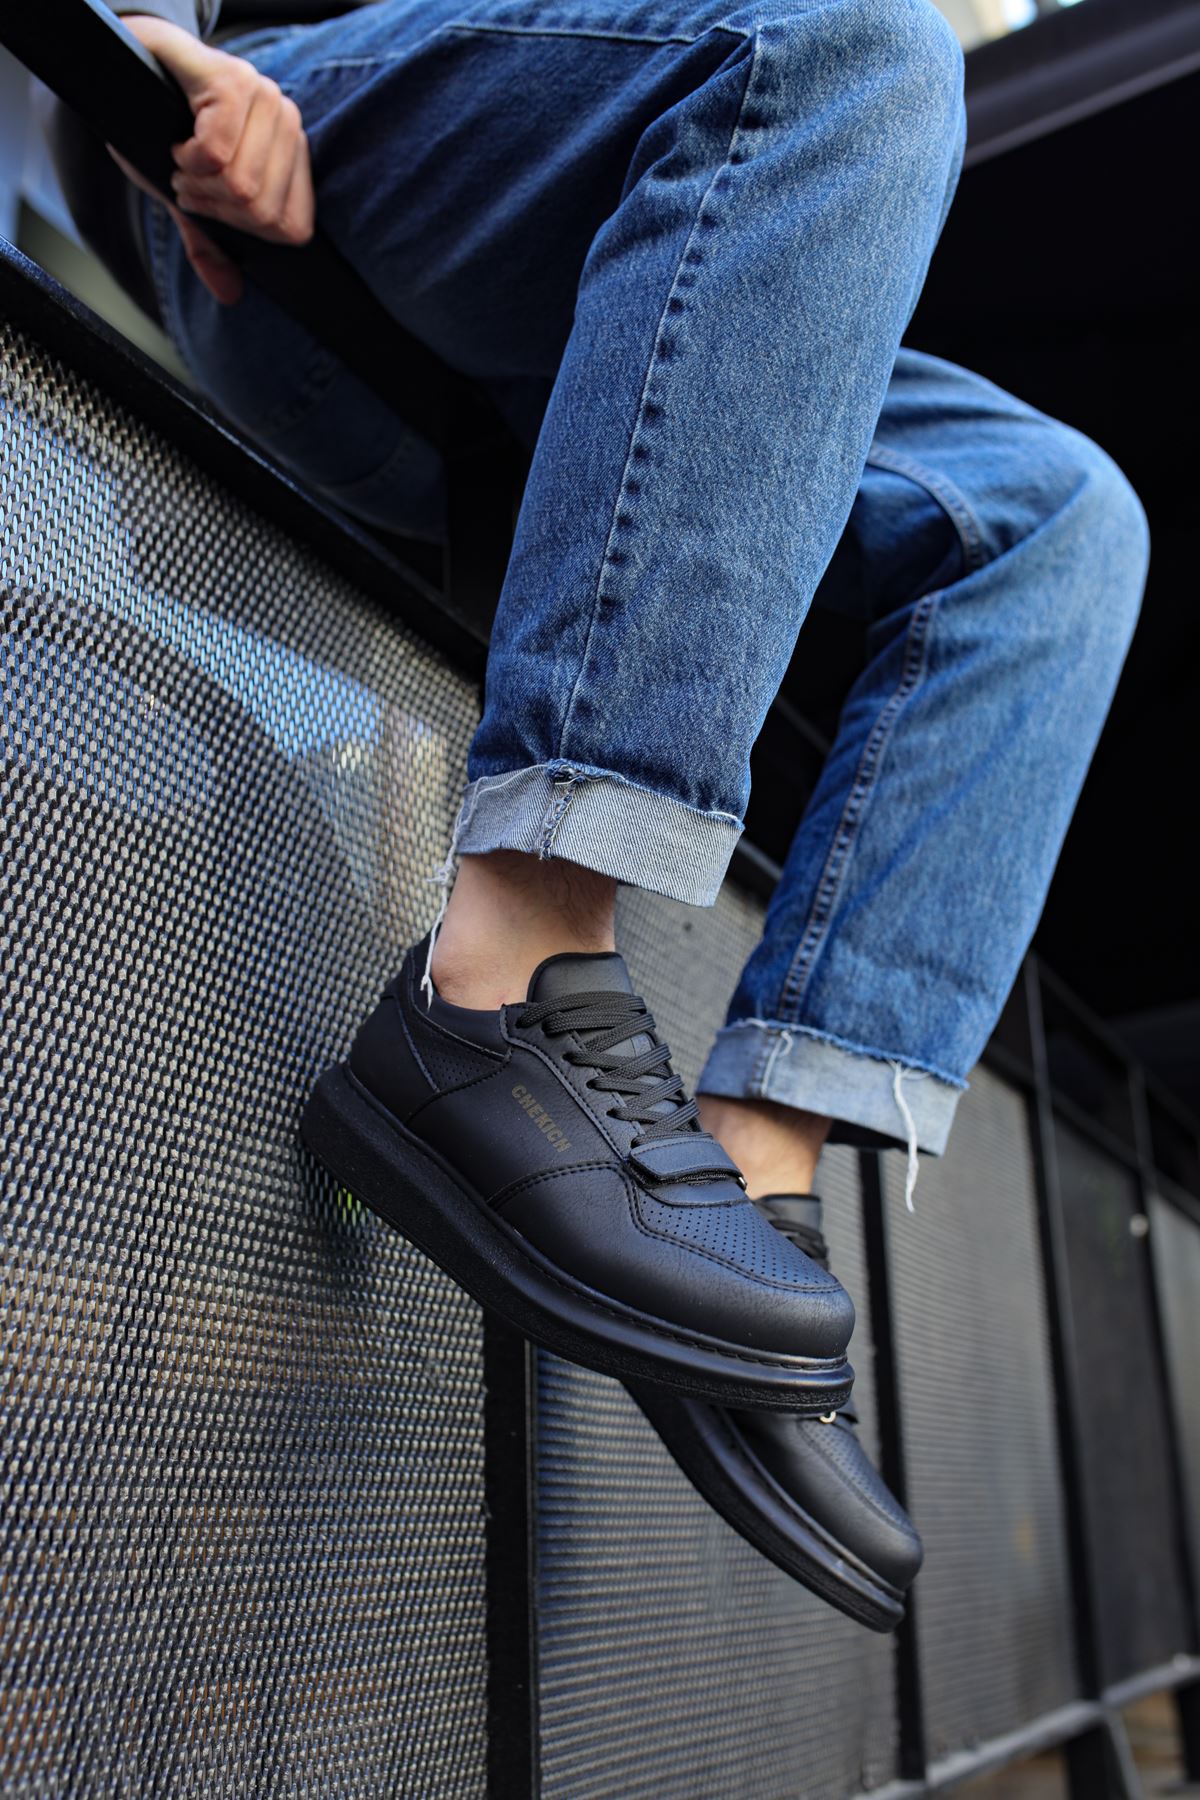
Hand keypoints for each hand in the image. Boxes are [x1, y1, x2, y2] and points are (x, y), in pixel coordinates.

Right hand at [112, 13, 314, 303]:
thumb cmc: (169, 129)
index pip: (293, 227)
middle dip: (214, 207)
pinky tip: (178, 143)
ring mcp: (265, 99)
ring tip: (183, 163)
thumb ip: (213, 244)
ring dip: (196, 184)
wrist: (133, 65)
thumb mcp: (193, 196)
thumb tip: (230, 294)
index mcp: (292, 154)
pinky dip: (185, 160)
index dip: (245, 229)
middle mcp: (288, 122)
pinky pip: (214, 154)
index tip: (212, 206)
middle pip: (262, 211)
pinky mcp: (232, 82)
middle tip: (189, 183)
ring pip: (240, 185)